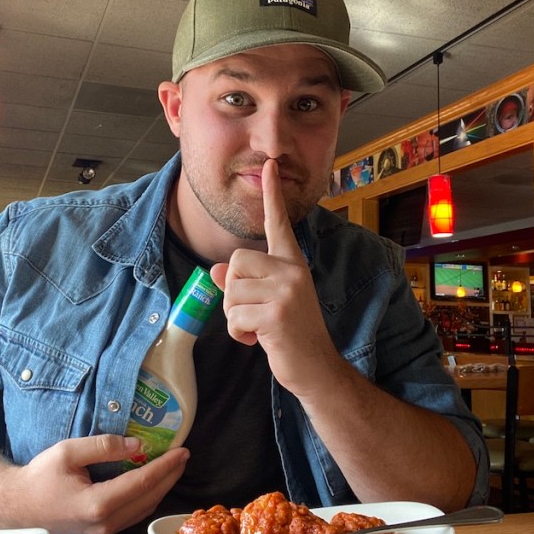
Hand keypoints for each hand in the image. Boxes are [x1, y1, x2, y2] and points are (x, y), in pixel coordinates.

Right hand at [1, 435, 188, 533]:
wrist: (16, 506)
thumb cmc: (38, 476)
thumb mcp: (68, 452)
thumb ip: (104, 446)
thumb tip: (137, 446)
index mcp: (98, 503)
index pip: (143, 482)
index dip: (166, 465)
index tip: (182, 450)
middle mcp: (105, 523)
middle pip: (149, 498)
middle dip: (170, 476)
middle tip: (183, 456)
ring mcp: (103, 532)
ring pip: (143, 509)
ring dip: (161, 488)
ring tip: (171, 467)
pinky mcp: (100, 533)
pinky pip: (132, 515)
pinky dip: (146, 497)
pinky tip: (150, 482)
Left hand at [210, 159, 338, 393]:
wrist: (317, 368)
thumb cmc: (291, 334)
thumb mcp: (267, 302)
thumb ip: (243, 283)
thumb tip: (216, 272)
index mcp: (292, 264)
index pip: (278, 224)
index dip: (272, 196)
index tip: (270, 165)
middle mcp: (292, 271)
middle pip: (235, 262)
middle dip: (233, 292)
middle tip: (253, 312)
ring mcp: (286, 291)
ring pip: (231, 292)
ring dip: (234, 317)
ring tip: (258, 328)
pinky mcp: (277, 313)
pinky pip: (234, 316)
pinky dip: (238, 333)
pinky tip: (258, 341)